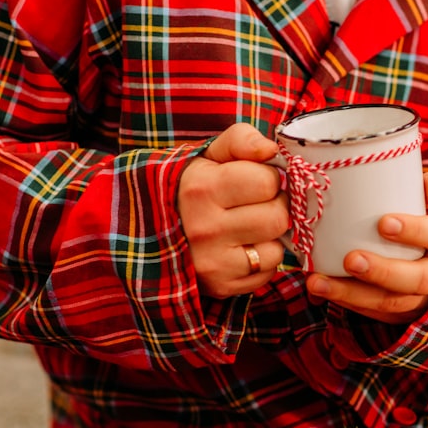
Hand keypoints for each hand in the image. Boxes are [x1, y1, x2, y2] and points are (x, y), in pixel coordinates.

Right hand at [178, 123, 288, 297]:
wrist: (151, 230)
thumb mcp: (209, 154)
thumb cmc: (192, 187)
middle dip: (274, 207)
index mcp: (201, 189)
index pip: (266, 182)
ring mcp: (212, 262)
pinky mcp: (220, 287)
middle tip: (258, 205)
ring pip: (276, 249)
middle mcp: (205, 229)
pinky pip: (267, 273)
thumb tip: (271, 149)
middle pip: (276, 218)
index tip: (254, 181)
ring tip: (249, 227)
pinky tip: (243, 248)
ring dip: (270, 237)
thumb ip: (241, 140)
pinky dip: (262, 261)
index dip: (267, 178)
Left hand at [305, 172, 427, 323]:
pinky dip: (346, 303)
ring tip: (318, 283)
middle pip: (418, 279)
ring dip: (352, 294)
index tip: (383, 223)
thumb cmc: (420, 213)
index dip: (414, 231)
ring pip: (391, 302)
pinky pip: (374, 313)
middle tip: (350, 260)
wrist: (425, 247)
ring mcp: (420, 297)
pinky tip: (321, 292)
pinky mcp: (398, 311)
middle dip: (382, 272)